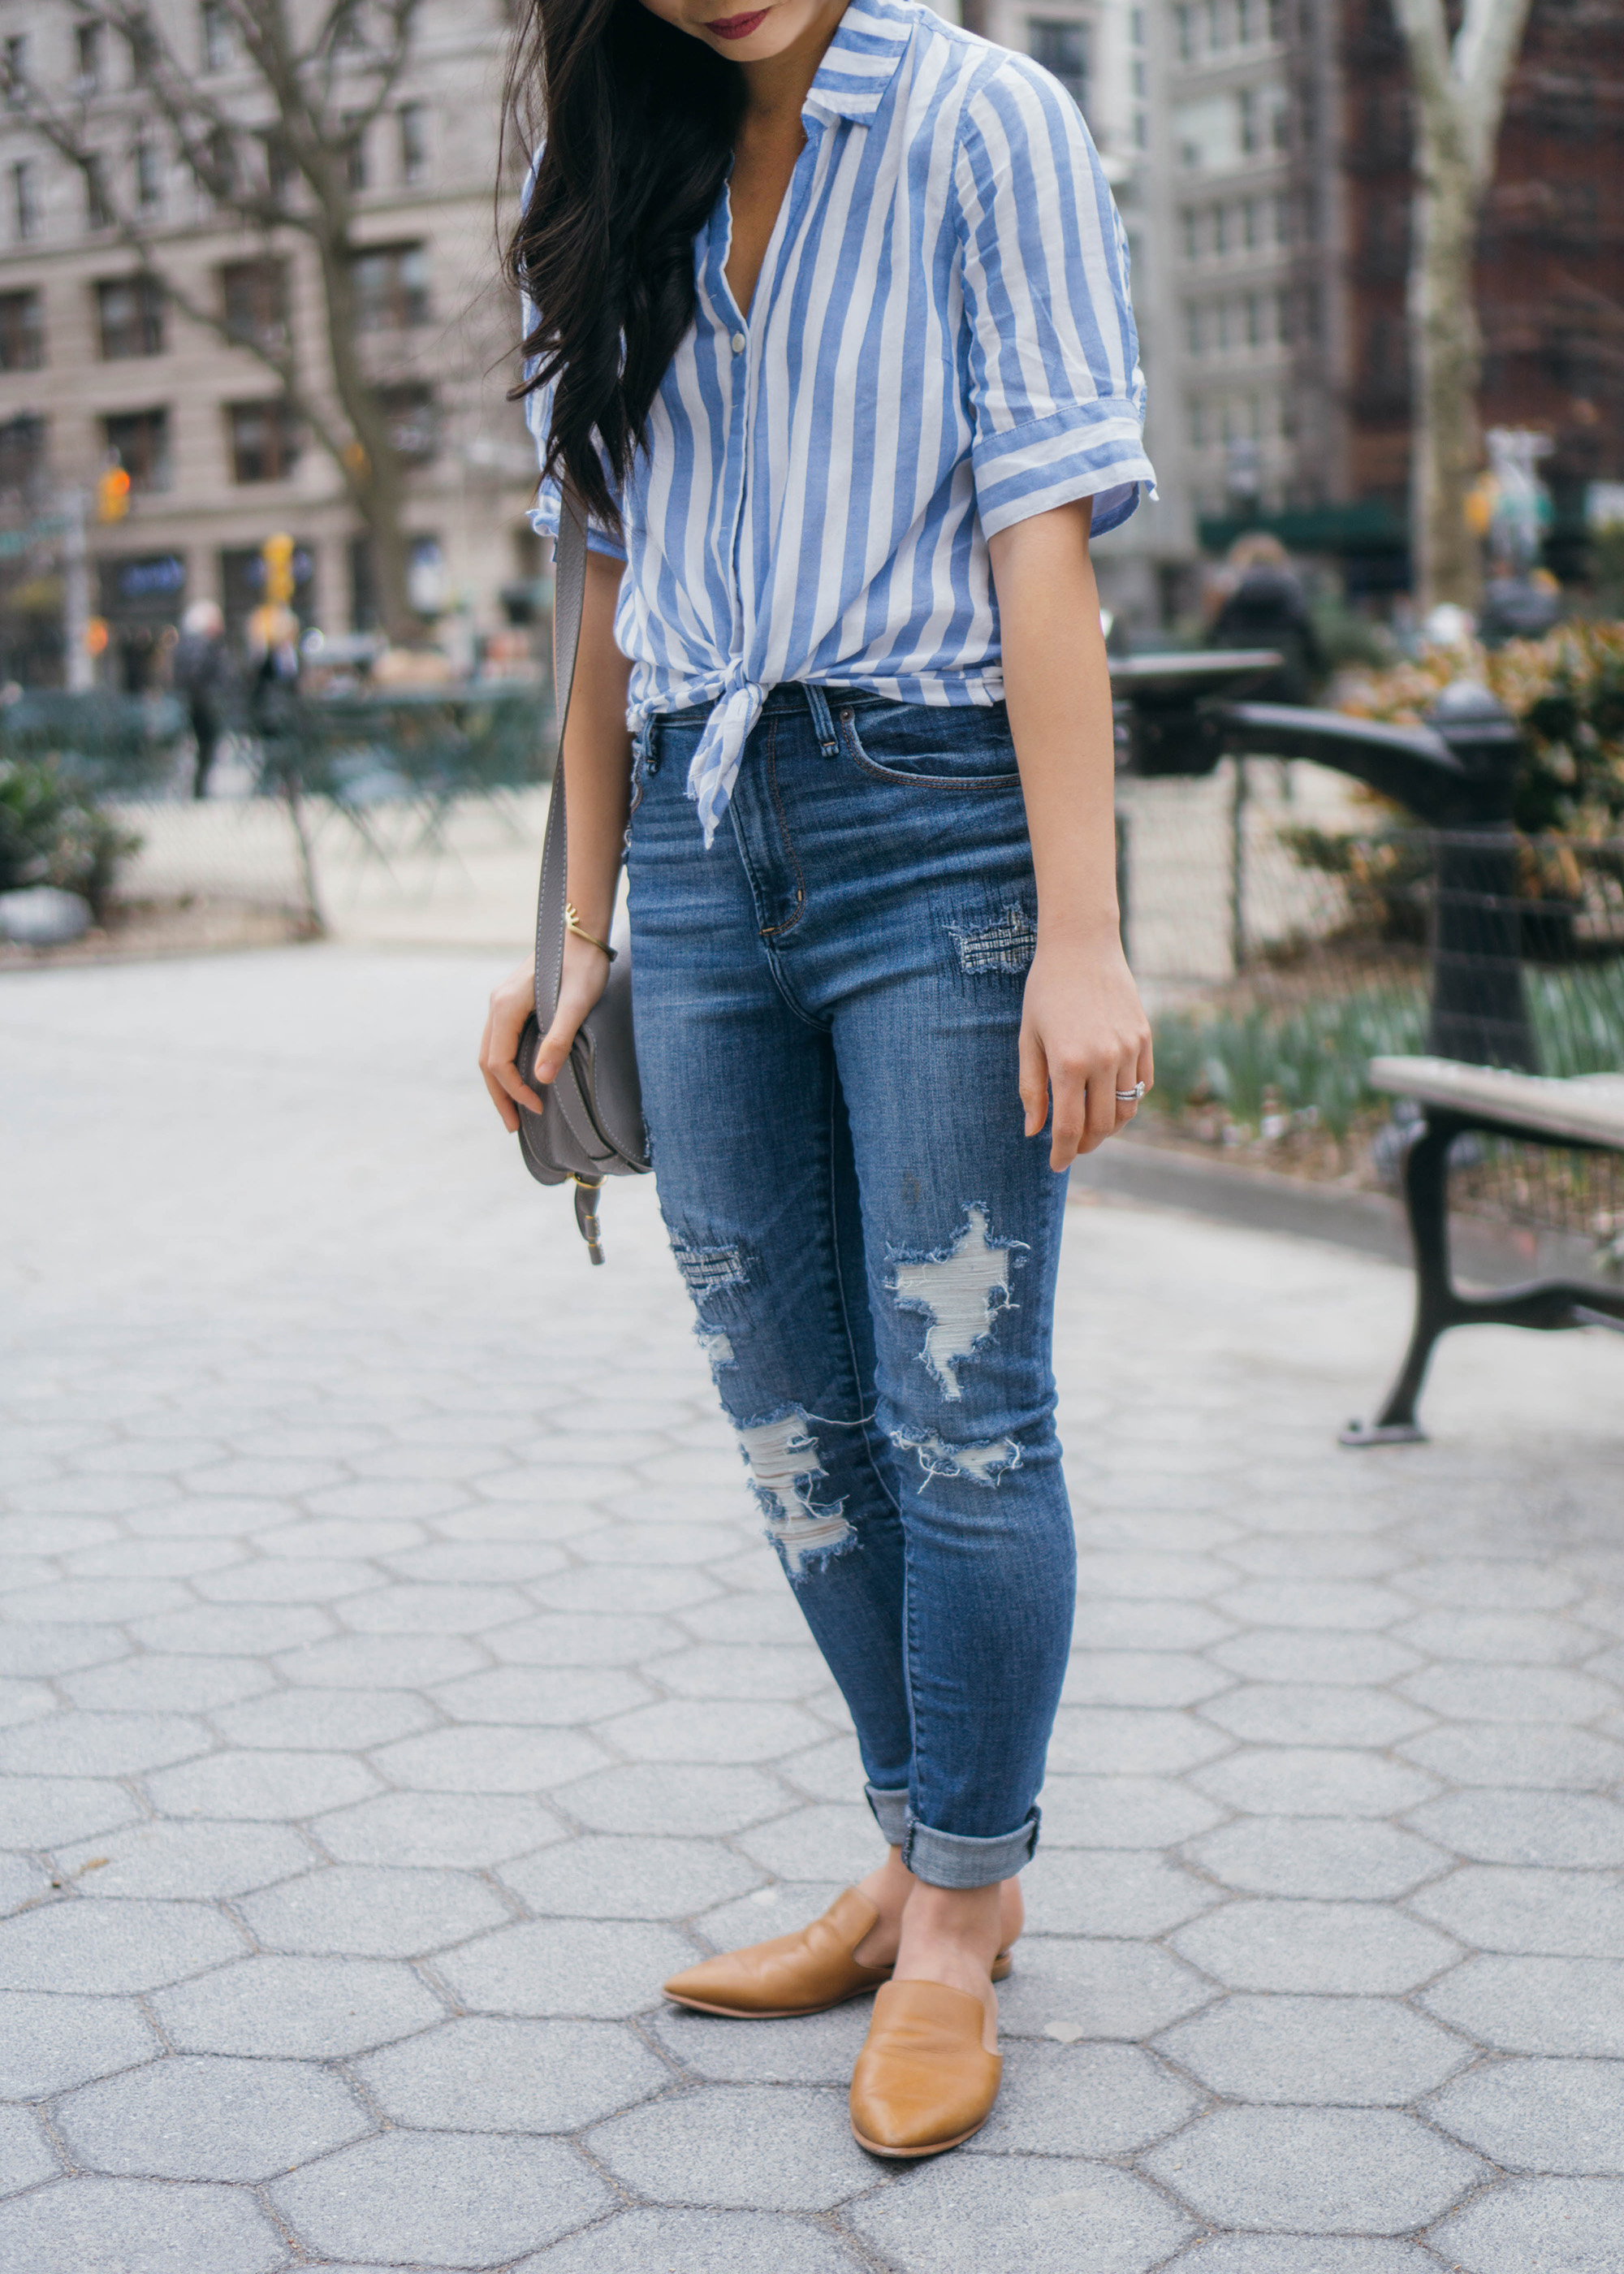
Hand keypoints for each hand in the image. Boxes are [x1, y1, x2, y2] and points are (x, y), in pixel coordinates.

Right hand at [478, 934, 612, 1132]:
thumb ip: (558, 1039)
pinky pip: (499, 1040)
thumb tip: (541, 1079)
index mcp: (506, 1007)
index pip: (499, 1062)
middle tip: (514, 1128)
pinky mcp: (512, 1001)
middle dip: (500, 1096)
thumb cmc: (583, 965)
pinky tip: (518, 1078)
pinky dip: (504, 1065)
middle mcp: (497, 1004)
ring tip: (514, 1110)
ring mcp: (501, 1002)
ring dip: (500, 1084)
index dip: (515, 1091)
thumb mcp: (576, 1004)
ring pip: (491, 1051)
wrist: (581, 931)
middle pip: (487, 1061)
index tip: (538, 1109)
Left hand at [1018, 929, 1152, 1171]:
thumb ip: (1031, 1088)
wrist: (1081, 947)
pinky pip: (1143, 1084)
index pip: (1070, 1128)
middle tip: (1072, 1147)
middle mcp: (1103, 1059)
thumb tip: (1034, 1131)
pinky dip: (1128, 1099)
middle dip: (1086, 1145)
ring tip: (1091, 1125)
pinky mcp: (1145, 1038)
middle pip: (1102, 1126)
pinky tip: (1109, 1097)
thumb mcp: (1028, 1039)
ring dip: (1110, 1126)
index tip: (1056, 1164)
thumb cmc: (1045, 992)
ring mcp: (1129, 1049)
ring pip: (1127, 1109)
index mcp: (1068, 1062)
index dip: (1063, 1153)